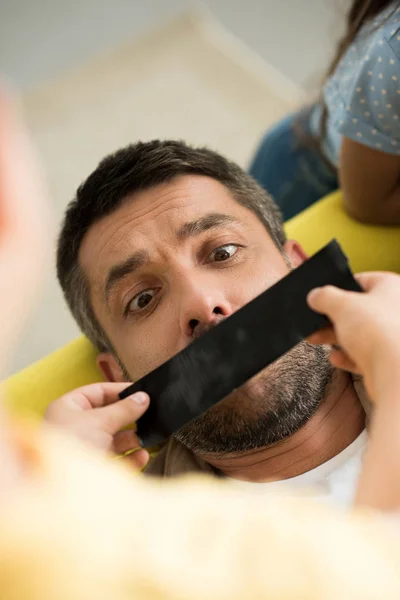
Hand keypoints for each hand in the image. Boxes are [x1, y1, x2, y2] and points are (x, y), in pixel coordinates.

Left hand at [45, 383, 149, 468]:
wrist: (63, 493)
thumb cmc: (71, 448)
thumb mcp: (99, 421)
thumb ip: (124, 409)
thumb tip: (143, 397)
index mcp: (68, 409)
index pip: (98, 392)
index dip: (120, 390)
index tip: (142, 391)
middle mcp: (76, 427)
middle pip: (109, 415)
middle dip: (129, 416)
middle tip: (151, 412)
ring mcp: (86, 449)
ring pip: (115, 439)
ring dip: (132, 438)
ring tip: (148, 435)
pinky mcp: (95, 469)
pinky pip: (117, 459)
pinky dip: (131, 457)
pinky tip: (142, 455)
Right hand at [307, 272, 399, 400]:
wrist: (396, 371)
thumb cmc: (378, 330)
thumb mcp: (342, 306)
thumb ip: (325, 297)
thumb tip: (316, 295)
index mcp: (393, 287)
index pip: (363, 280)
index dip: (341, 286)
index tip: (323, 295)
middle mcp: (397, 310)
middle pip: (360, 309)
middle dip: (333, 317)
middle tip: (315, 320)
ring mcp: (394, 336)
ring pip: (361, 333)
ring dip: (336, 336)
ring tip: (315, 338)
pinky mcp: (391, 359)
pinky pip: (366, 354)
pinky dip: (349, 356)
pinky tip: (335, 357)